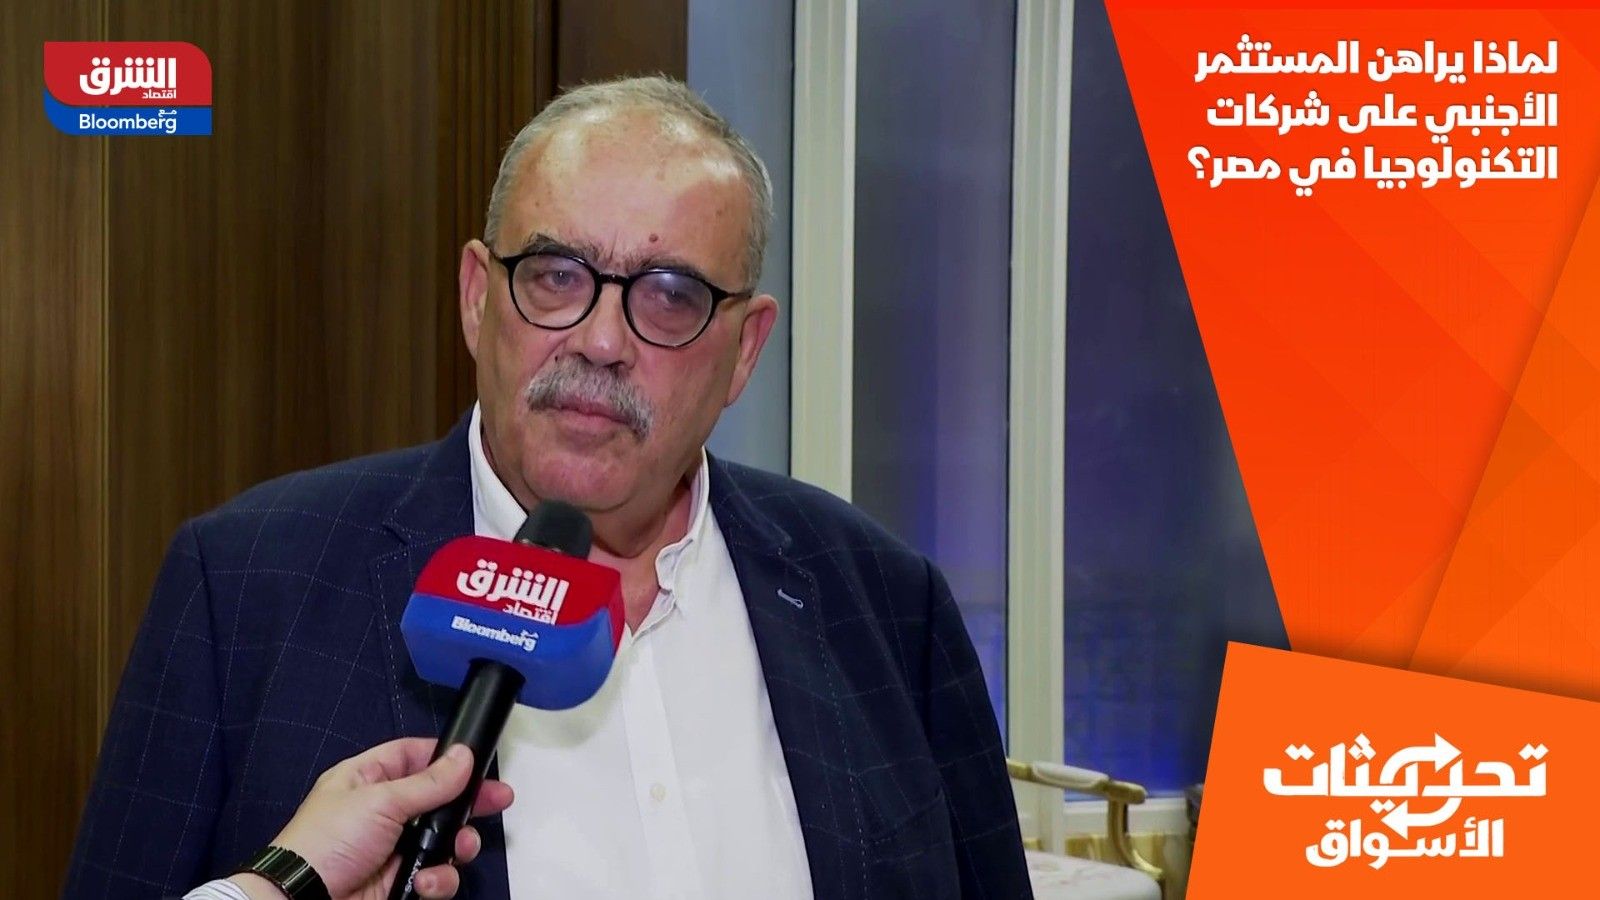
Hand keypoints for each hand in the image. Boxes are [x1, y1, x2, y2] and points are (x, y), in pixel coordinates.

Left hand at [232, 738, 513, 899]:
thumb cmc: (329, 841)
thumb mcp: (380, 802)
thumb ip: (429, 782)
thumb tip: (464, 754)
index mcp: (367, 780)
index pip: (413, 757)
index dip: (445, 757)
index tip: (478, 761)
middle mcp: (383, 812)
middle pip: (439, 800)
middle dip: (468, 804)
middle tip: (499, 801)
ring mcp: (393, 849)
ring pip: (444, 841)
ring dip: (457, 846)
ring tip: (459, 849)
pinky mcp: (401, 882)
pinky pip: (436, 876)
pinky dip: (437, 881)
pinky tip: (424, 883)